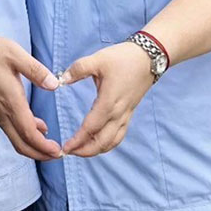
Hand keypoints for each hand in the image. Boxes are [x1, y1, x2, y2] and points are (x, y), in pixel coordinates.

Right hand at [0, 34, 62, 160]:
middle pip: (21, 144)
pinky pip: (10, 128)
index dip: (44, 146)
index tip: (59, 150)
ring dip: (33, 145)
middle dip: (40, 154)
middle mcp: (2, 112)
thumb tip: (54, 85)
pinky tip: (37, 124)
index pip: (29, 133)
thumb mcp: (13, 53)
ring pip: (15, 138)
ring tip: (50, 144)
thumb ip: (35, 70)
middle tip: (58, 154)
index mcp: (10, 101)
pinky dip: (24, 133)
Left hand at [58, 42, 153, 156]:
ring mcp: (126, 114)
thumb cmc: (123, 58)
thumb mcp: (98, 59)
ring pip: (112, 142)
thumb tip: (61, 79)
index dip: (77, 140)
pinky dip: (107, 144)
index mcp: (109, 102)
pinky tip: (98, 142)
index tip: (65, 148)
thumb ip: (77, 69)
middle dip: (84, 151)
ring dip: (96, 150)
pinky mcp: (130, 113)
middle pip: (102, 142)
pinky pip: (119, 135)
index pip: (90, 128)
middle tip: (68, 152)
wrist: (149, 57)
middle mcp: (119, 113)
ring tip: (80, 150)